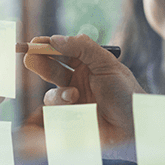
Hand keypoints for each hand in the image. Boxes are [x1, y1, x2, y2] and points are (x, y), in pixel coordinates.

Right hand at [23, 34, 144, 152]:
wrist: (134, 125)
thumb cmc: (126, 92)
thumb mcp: (107, 64)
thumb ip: (82, 47)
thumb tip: (55, 39)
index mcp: (89, 63)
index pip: (64, 51)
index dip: (48, 46)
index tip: (34, 43)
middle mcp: (80, 79)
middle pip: (52, 68)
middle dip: (40, 63)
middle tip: (29, 57)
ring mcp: (74, 99)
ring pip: (52, 92)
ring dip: (58, 93)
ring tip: (73, 95)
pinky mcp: (72, 118)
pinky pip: (55, 111)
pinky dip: (62, 107)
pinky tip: (76, 107)